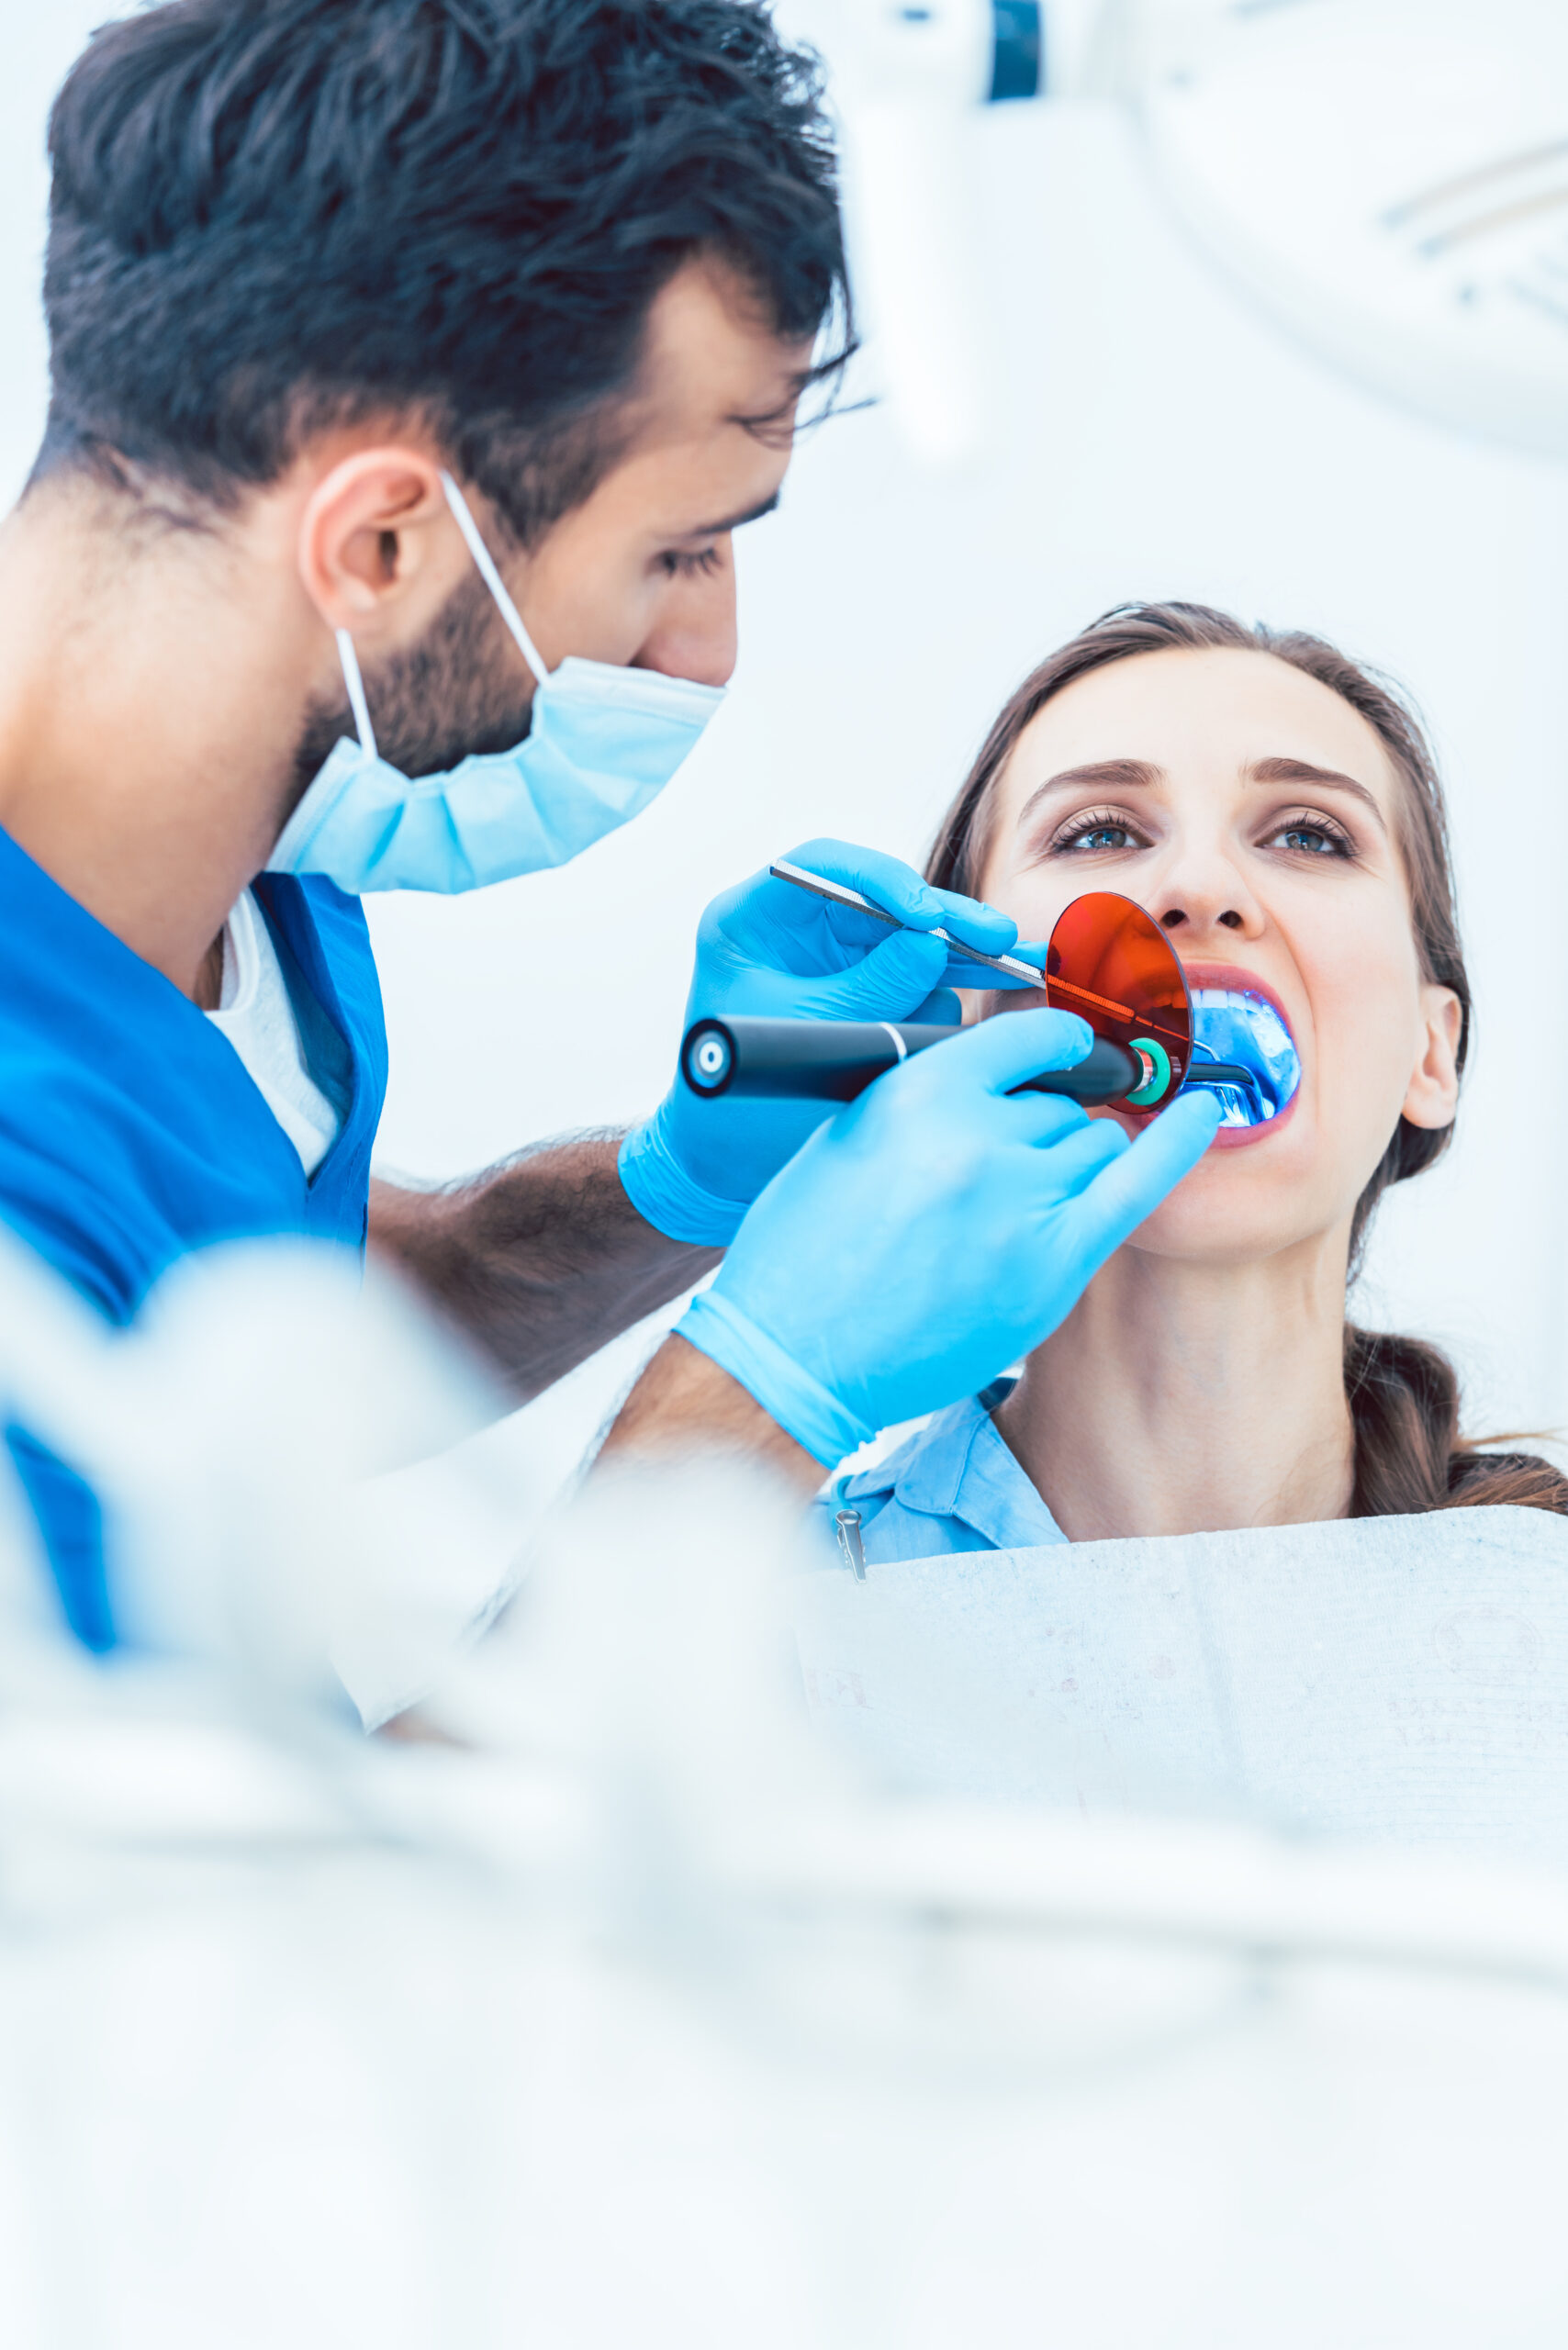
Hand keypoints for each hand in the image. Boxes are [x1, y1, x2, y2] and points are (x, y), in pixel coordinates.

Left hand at [618, 838, 1040, 1242]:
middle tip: (996, 937)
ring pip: (908, 939)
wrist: (725, 1159)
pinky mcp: (864, 993)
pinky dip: (949, 991)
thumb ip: (870, 987)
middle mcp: (794, 930)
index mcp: (752, 921)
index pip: (823, 866)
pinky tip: (990, 997)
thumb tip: (930, 945)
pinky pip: (915, 980)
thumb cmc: (733, 1099)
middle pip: (881, 901)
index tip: (927, 915)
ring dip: (962, 954)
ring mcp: (833, 961)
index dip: (882, 880)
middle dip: (944, 920)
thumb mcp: (806, 1034)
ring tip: (1014, 966)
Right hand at [676, 1008, 1222, 1462]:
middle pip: (1060, 1104)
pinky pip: (1140, 1185)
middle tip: (1004, 1172)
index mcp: (918, 1093)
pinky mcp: (1053, 1265)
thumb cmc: (806, 1251)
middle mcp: (978, 1138)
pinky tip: (1209, 1112)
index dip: (1052, 1045)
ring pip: (1094, 1144)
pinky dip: (1178, 1144)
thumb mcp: (854, 1134)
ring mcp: (1022, 1203)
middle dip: (1043, 1126)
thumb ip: (934, 1097)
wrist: (795, 1354)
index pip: (1024, 1039)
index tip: (1064, 1052)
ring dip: (1075, 1160)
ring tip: (1025, 1200)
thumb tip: (1013, 1077)